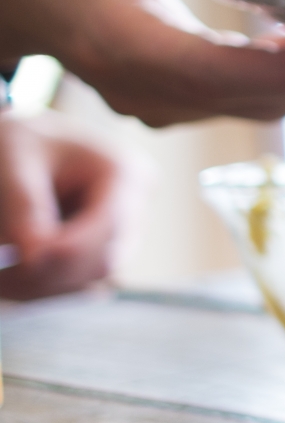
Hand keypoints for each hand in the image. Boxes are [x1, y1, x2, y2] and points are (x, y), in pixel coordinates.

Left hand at [0, 111, 126, 298]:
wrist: (21, 140)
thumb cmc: (20, 141)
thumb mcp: (15, 164)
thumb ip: (26, 210)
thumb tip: (33, 259)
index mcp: (123, 172)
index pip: (110, 227)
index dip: (68, 252)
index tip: (23, 262)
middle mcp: (133, 204)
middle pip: (104, 259)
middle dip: (52, 272)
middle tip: (4, 275)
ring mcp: (122, 228)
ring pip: (90, 275)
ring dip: (44, 282)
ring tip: (3, 273)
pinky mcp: (101, 246)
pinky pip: (78, 278)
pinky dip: (43, 282)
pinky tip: (13, 272)